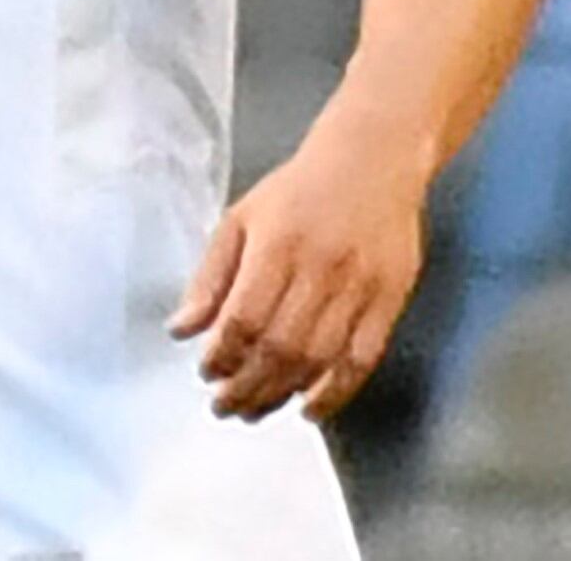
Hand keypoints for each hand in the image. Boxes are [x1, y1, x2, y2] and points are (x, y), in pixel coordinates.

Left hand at [172, 118, 433, 420]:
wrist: (374, 160)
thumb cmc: (298, 190)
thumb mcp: (241, 218)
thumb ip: (210, 276)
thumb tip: (180, 329)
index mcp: (277, 244)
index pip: (244, 317)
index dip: (222, 355)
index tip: (206, 374)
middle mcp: (320, 269)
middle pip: (280, 347)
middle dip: (246, 386)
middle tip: (225, 406)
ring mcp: (359, 287)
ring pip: (318, 359)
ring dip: (281, 393)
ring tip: (255, 409)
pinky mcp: (389, 299)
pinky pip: (361, 360)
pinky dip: (335, 393)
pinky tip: (310, 409)